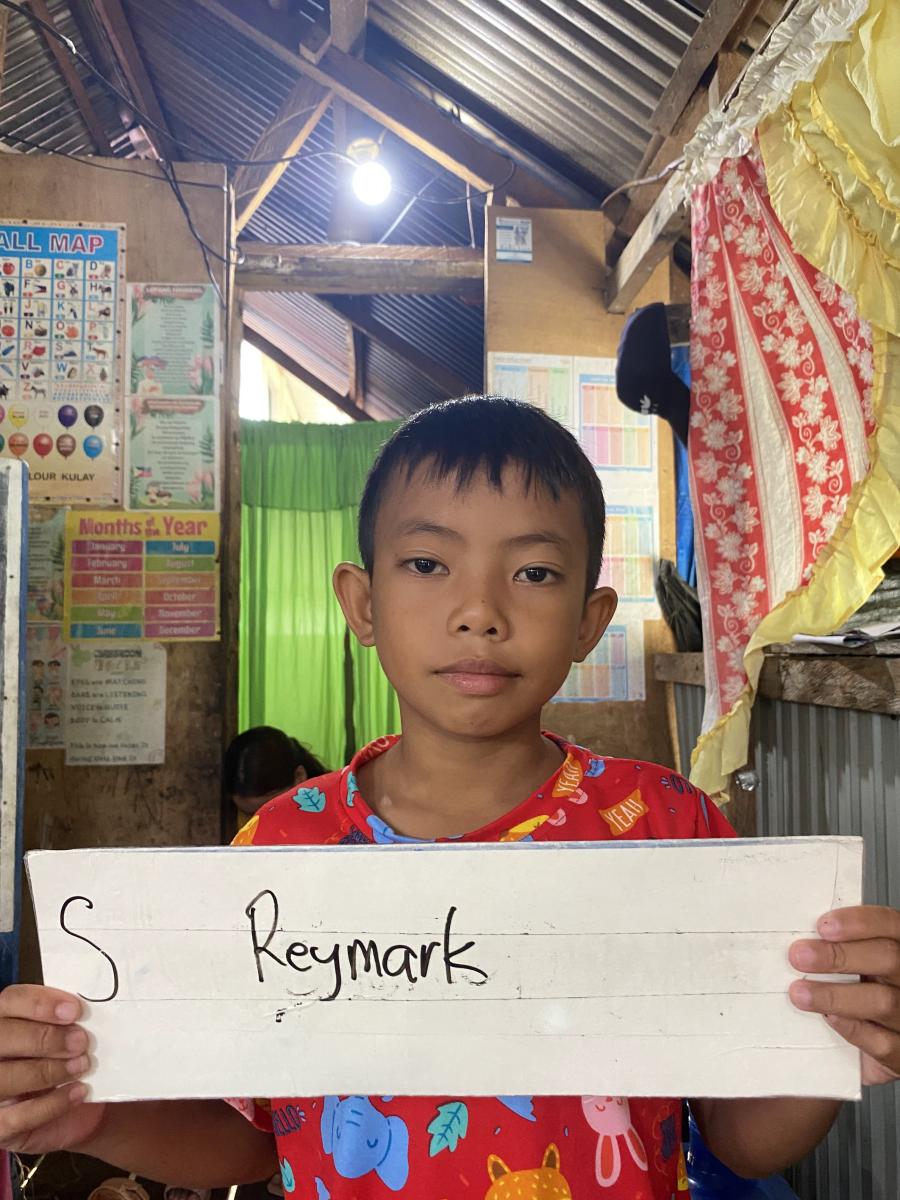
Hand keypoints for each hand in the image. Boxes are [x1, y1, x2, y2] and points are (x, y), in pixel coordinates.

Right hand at [0, 984, 105, 1152]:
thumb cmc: (68, 1061)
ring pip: (4, 1077)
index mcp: (3, 1021)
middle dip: (44, 1037)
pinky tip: (78, 1092)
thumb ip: (67, 1021)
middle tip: (80, 1041)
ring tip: (82, 1066)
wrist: (75, 1111)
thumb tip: (87, 1009)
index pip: (10, 1000)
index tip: (75, 1010)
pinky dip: (51, 1104)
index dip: (40, 1003)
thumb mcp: (66, 1036)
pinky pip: (17, 1117)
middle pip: (2, 1036)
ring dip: (48, 1070)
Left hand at [789, 906, 899, 1085]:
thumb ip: (842, 947)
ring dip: (834, 995)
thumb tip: (802, 936)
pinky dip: (851, 1028)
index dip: (858, 922)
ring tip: (800, 992)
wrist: (887, 1039)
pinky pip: (880, 1041)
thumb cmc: (868, 991)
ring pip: (882, 1001)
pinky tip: (828, 1018)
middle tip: (799, 956)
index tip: (823, 926)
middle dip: (839, 956)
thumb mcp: (861, 963)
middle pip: (888, 958)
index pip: (890, 925)